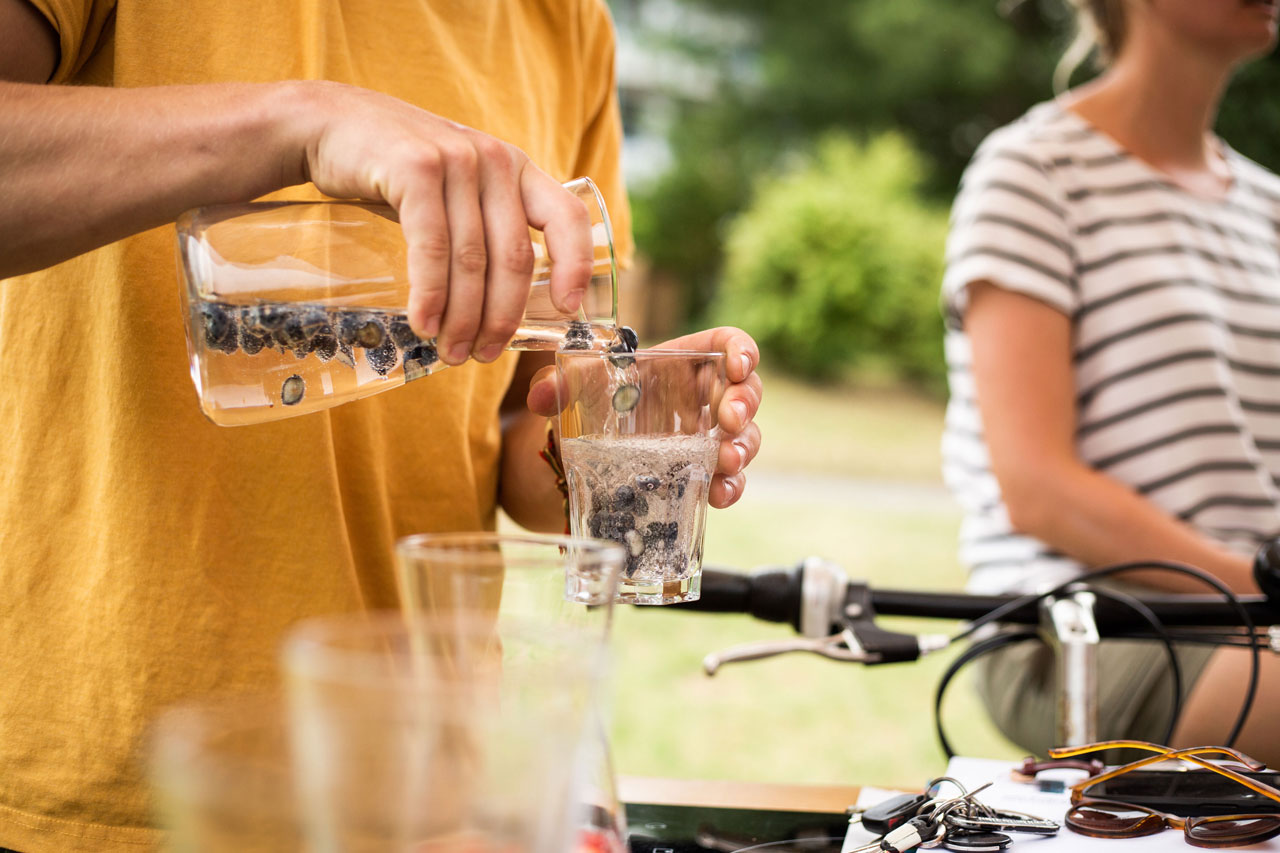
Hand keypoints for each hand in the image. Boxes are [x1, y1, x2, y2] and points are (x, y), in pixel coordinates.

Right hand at [298, 82, 593, 364]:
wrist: (330, 125)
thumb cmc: (396, 172)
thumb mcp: (454, 191)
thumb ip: (484, 229)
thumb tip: (501, 310)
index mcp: (516, 169)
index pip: (567, 217)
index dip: (575, 266)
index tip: (566, 311)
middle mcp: (494, 160)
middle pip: (513, 256)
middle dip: (501, 317)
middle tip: (483, 356)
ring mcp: (457, 160)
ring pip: (472, 259)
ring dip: (463, 317)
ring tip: (451, 352)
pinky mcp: (416, 168)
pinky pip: (433, 246)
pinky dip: (430, 293)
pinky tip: (423, 323)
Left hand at [526, 326, 762, 508]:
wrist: (585, 450)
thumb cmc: (592, 403)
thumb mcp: (573, 388)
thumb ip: (557, 384)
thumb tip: (542, 394)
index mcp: (683, 362)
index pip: (726, 343)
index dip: (741, 350)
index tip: (738, 366)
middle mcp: (703, 397)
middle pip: (746, 390)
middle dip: (744, 404)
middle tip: (728, 422)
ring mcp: (708, 436)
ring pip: (745, 435)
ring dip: (743, 448)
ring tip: (725, 463)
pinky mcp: (704, 471)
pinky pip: (731, 478)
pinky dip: (732, 486)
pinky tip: (719, 494)